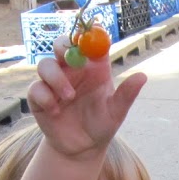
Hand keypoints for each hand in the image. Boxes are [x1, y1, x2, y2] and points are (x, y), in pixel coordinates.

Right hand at [26, 37, 146, 160]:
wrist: (82, 149)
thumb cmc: (101, 125)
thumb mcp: (116, 112)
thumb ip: (126, 95)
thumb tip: (142, 77)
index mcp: (93, 68)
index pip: (90, 42)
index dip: (90, 32)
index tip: (93, 31)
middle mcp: (72, 70)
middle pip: (62, 45)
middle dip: (63, 46)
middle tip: (68, 57)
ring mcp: (53, 82)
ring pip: (45, 64)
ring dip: (56, 77)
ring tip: (69, 97)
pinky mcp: (39, 97)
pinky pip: (36, 88)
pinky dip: (45, 97)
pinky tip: (56, 111)